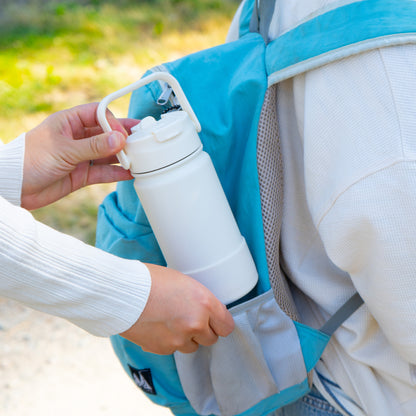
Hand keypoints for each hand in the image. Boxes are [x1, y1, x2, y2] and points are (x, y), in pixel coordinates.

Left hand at [22, 102, 136, 209]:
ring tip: (140, 159)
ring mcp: (81, 157)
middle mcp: (77, 138)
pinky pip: (104, 172)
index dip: (114, 122)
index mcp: (69, 122)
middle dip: (123, 138)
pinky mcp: (82, 175)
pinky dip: (117, 173)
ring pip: (108, 154)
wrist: (13, 187)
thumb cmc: (30, 160)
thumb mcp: (64, 150)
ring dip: (123, 157)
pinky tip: (130, 173)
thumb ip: (93, 146)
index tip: (123, 134)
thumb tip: (119, 139)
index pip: (98, 114)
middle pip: (107, 134)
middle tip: (141, 142)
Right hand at [120, 263, 234, 354]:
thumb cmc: (150, 280)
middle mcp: (196, 324)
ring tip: (171, 322)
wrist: (122, 293)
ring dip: (186, 338)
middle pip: (211, 339)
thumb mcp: (184, 282)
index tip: (215, 321)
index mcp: (205, 303)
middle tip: (189, 319)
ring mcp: (179, 339)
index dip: (220, 323)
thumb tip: (206, 312)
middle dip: (203, 331)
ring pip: (192, 346)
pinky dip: (169, 341)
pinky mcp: (163, 349)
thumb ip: (198, 300)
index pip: (226, 325)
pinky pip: (174, 349)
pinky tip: (158, 327)